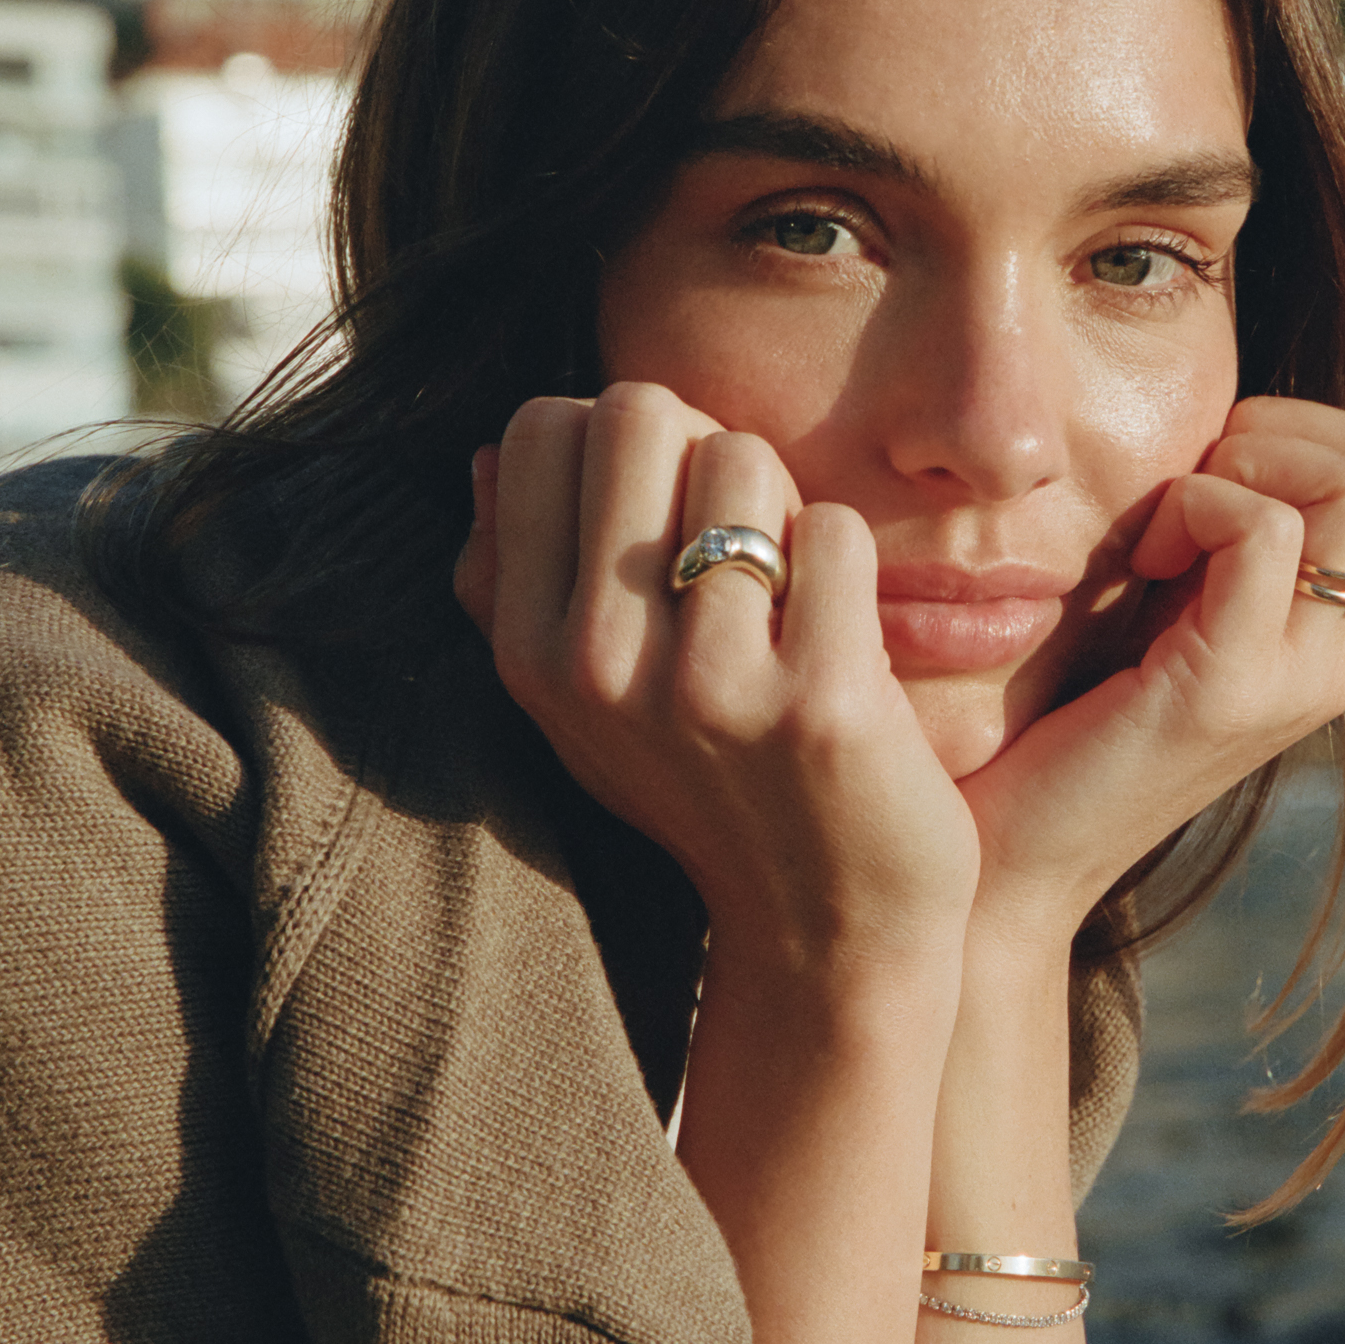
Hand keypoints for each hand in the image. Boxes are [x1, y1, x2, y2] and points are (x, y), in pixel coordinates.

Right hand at [455, 387, 979, 977]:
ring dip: (784, 512)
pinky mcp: (818, 702)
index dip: (626, 446)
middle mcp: (598, 667)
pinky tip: (845, 650)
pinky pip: (833, 530)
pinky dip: (851, 569)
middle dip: (706, 453)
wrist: (825, 931)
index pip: (546, 426)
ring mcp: (706, 687)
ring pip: (745, 460)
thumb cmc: (712, 790)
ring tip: (791, 608)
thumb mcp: (581, 705)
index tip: (665, 521)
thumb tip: (494, 453)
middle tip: (742, 548)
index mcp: (529, 654)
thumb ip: (515, 580)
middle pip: (642, 412)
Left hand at [958, 395, 1344, 950]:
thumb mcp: (1154, 612)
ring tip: (1162, 542)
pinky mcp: (1232, 689)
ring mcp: (1299, 677)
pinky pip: (1262, 530)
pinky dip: (1192, 509)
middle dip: (1269, 434)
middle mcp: (1338, 657)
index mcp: (1327, 633)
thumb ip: (1208, 542)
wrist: (1004, 863)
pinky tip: (1140, 567)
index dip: (1282, 435)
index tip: (1190, 496)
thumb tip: (1221, 435)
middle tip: (1180, 504)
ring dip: (1233, 471)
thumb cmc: (1054, 727)